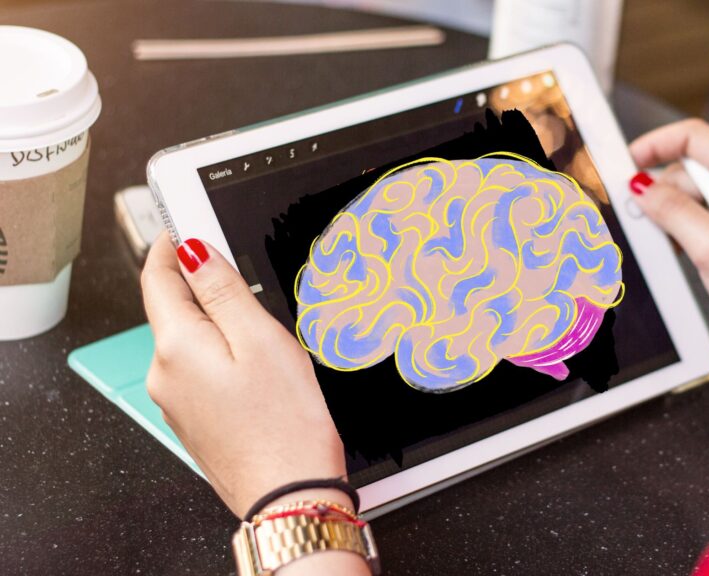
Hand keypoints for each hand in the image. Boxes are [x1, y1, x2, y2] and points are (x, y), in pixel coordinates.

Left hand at [141, 233, 347, 517]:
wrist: (290, 492)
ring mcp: (177, 399)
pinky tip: (255, 363)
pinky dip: (220, 351)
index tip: (187, 218)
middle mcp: (165, 373)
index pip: (156, 277)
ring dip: (214, 319)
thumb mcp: (261, 340)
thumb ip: (223, 291)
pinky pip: (199, 369)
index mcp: (176, 346)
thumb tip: (193, 250)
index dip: (170, 242)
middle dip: (200, 281)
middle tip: (239, 265)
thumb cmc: (285, 423)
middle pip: (171, 307)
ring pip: (188, 339)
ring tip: (260, 322)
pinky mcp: (195, 418)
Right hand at [628, 119, 708, 377]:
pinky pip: (708, 216)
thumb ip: (673, 211)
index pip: (694, 137)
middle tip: (635, 217)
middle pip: (692, 166)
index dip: (655, 144)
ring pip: (697, 194)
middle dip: (660, 187)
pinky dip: (686, 227)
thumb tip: (640, 186)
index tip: (625, 163)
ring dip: (672, 212)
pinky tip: (679, 253)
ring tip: (659, 242)